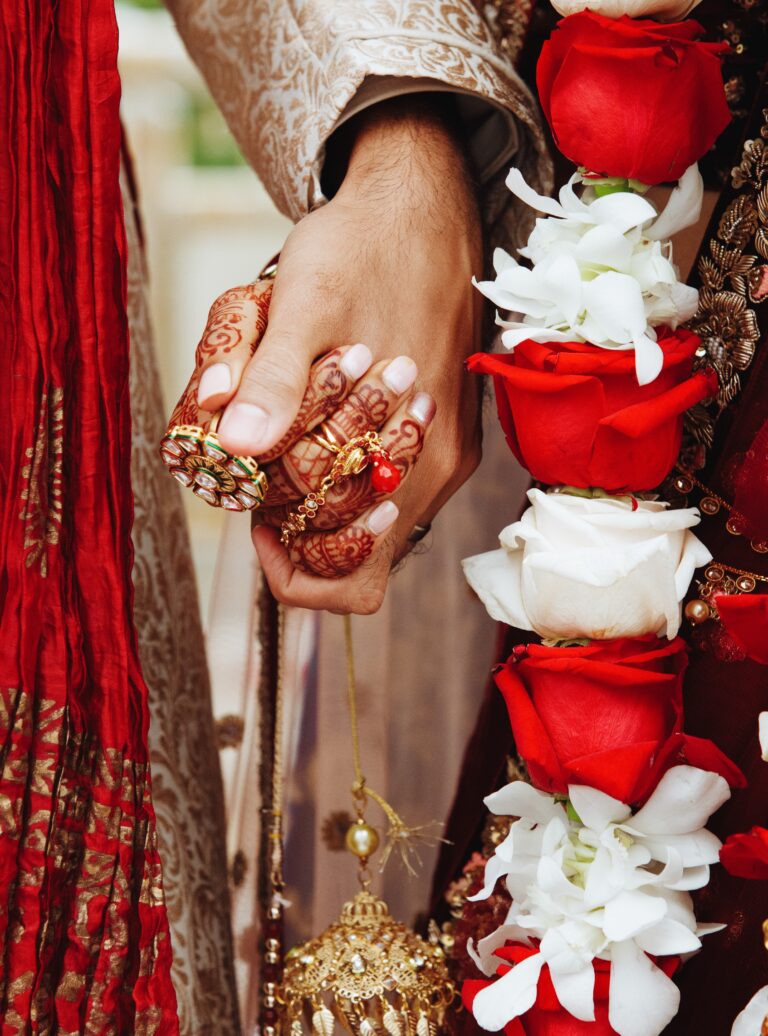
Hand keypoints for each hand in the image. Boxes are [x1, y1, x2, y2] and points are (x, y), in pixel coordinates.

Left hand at [195, 96, 483, 612]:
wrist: (428, 205)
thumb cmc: (361, 248)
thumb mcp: (301, 300)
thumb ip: (271, 379)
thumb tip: (238, 451)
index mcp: (402, 454)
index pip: (348, 580)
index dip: (288, 563)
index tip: (255, 508)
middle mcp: (434, 471)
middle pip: (356, 557)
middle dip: (297, 525)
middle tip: (264, 461)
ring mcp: (447, 456)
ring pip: (375, 524)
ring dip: (322, 496)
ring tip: (293, 432)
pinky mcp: (455, 436)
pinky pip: (396, 487)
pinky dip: (353, 472)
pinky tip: (328, 418)